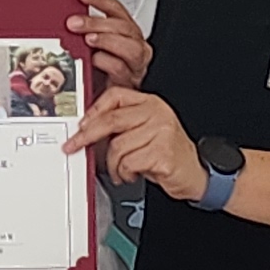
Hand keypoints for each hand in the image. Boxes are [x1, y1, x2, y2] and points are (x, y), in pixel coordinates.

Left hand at [64, 85, 201, 202]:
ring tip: (122, 170)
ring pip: (117, 146)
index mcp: (150, 103)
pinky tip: (132, 174)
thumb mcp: (145, 131)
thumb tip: (87, 128)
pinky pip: (128, 163)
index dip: (94, 110)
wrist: (195, 174)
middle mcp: (157, 113)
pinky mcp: (162, 153)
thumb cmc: (166, 153)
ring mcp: (161, 132)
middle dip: (86, 136)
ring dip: (113, 165)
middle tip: (74, 145)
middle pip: (111, 120)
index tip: (80, 125)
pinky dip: (124, 173)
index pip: (116, 96)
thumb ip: (122, 124)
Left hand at [70, 0, 151, 91]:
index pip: (116, 10)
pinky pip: (122, 70)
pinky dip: (108, 62)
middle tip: (74, 23)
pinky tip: (94, 59)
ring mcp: (134, 65)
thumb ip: (85, 34)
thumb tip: (65, 20)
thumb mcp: (90, 49)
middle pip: (123, 27)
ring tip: (88, 39)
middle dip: (98, 22)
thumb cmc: (98, 73)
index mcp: (127, 33)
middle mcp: (135, 47)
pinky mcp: (129, 83)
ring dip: (107, 40)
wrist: (107, 104)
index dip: (100, 0)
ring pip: (130, 48)